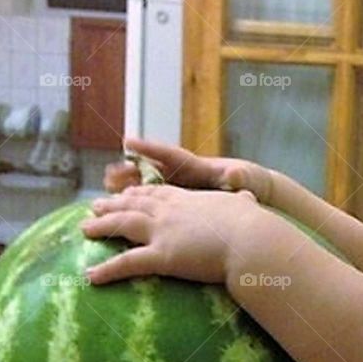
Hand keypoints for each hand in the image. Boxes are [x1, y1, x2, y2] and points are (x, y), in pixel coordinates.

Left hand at [81, 182, 262, 285]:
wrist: (251, 240)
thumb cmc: (255, 227)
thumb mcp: (245, 207)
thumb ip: (241, 202)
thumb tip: (248, 196)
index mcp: (189, 200)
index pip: (157, 193)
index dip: (138, 193)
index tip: (125, 193)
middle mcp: (170, 211)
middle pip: (133, 204)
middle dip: (112, 205)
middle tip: (94, 206)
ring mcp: (163, 232)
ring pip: (123, 225)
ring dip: (101, 226)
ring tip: (84, 230)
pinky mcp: (162, 256)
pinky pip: (128, 264)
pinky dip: (107, 270)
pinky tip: (90, 277)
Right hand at [103, 135, 272, 201]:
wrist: (256, 197)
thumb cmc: (251, 184)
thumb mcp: (249, 179)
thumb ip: (241, 177)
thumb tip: (235, 175)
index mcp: (198, 167)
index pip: (171, 155)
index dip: (149, 148)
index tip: (128, 142)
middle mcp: (183, 176)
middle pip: (150, 172)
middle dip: (129, 173)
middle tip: (109, 176)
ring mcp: (178, 192)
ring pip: (145, 190)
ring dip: (126, 191)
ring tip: (106, 194)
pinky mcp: (177, 208)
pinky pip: (152, 208)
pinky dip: (136, 211)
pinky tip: (117, 219)